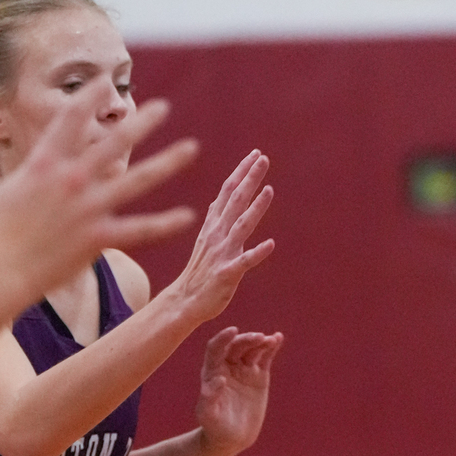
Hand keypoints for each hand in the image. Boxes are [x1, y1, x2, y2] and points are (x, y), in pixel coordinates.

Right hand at [0, 91, 196, 296]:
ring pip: (138, 180)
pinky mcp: (99, 238)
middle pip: (114, 142)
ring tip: (193, 149)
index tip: (104, 82)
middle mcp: (71, 180)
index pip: (69, 120)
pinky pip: (140, 230)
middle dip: (141, 122)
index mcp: (42, 164)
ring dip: (168, 163)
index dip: (88, 97)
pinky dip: (165, 224)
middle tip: (164, 107)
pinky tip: (189, 216)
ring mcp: (88, 208)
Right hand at [169, 150, 274, 324]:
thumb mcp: (209, 238)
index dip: (242, 172)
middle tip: (263, 158)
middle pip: (235, 201)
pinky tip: (271, 244)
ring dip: (255, 207)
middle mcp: (217, 234)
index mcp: (214, 225)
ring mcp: (222, 253)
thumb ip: (219, 218)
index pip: (228, 192)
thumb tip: (225, 198)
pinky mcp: (227, 274)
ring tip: (269, 190)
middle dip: (249, 178)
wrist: (185, 301)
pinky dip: (257, 253)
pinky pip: (244, 262)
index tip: (255, 154)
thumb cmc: (201, 270)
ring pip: (241, 226)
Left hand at [195, 326, 283, 455]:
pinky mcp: (259, 376)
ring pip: (252, 349)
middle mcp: (227, 366)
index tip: (233, 330)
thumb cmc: (215, 427)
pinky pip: (265, 358)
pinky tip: (278, 338)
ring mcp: (244, 369)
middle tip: (259, 338)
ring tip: (270, 339)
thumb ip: (209, 398)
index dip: (223, 338)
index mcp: (212, 371)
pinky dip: (271, 347)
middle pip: (236, 346)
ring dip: (261, 342)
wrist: (232, 437)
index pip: (216, 349)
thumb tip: (220, 378)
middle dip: (247, 340)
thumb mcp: (208, 415)